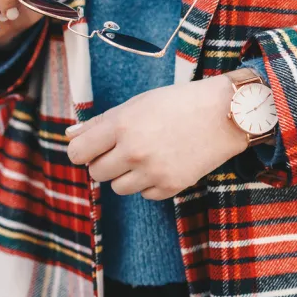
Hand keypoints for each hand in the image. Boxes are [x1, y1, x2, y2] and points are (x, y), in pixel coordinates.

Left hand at [66, 74, 246, 199]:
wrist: (227, 114)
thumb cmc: (180, 102)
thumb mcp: (138, 103)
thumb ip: (101, 122)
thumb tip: (70, 134)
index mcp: (122, 125)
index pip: (78, 153)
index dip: (82, 151)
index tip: (92, 147)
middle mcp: (134, 151)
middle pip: (96, 173)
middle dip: (105, 162)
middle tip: (125, 147)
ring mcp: (153, 172)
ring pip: (118, 188)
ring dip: (127, 174)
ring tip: (148, 154)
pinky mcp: (171, 186)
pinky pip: (145, 194)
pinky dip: (150, 183)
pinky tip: (166, 162)